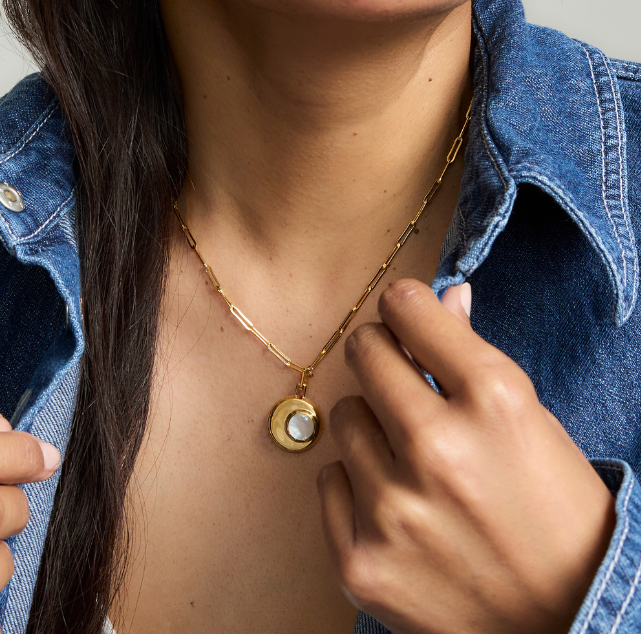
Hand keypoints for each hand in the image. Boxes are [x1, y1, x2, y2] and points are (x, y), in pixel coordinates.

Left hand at [318, 279, 615, 633]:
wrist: (566, 630)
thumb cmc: (557, 519)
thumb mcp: (533, 424)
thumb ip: (475, 356)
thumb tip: (444, 296)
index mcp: (493, 400)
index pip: (408, 306)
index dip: (406, 308)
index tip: (408, 319)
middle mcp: (438, 448)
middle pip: (364, 351)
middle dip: (382, 356)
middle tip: (401, 380)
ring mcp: (394, 509)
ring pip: (344, 417)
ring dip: (373, 429)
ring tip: (414, 461)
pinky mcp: (362, 561)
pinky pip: (329, 480)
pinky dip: (357, 488)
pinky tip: (399, 507)